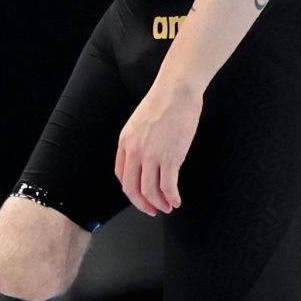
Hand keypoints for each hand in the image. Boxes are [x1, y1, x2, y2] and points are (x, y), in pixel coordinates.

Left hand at [115, 80, 202, 215]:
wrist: (177, 90)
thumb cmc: (164, 102)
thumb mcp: (140, 122)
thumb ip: (139, 142)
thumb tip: (147, 159)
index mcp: (125, 142)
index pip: (122, 176)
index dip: (132, 192)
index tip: (142, 197)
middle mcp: (134, 151)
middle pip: (133, 189)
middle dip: (143, 204)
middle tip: (153, 210)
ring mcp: (151, 156)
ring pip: (150, 191)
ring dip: (159, 203)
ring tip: (168, 206)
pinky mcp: (170, 157)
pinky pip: (168, 186)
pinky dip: (172, 197)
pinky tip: (177, 200)